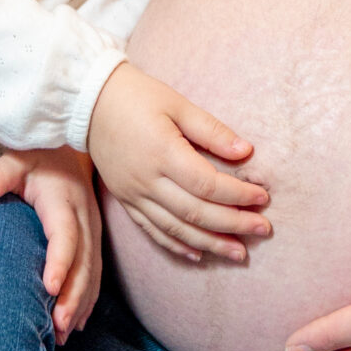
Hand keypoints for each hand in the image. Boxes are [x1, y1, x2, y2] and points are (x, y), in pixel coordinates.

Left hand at [0, 147, 102, 342]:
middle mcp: (84, 219)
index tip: (49, 287)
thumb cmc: (36, 158)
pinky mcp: (94, 241)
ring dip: (80, 305)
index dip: (60, 262)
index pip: (65, 235)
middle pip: (84, 263)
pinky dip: (87, 300)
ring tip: (63, 334)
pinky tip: (75, 324)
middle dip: (73, 296)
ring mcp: (93, 231)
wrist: (68, 151)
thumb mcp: (16, 160)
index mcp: (64, 201)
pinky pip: (95, 275)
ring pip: (93, 274)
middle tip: (57, 325)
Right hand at [86, 63, 268, 262]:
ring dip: (211, 243)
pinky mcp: (125, 200)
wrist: (88, 102)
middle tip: (263, 229)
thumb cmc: (137, 96)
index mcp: (163, 153)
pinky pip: (152, 231)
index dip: (238, 194)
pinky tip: (199, 254)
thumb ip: (212, 130)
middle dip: (233, 224)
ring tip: (239, 253)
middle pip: (196, 212)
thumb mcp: (178, 104)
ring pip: (176, 229)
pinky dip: (177, 245)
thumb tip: (246, 152)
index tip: (263, 198)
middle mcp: (147, 180)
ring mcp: (133, 194)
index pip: (207, 184)